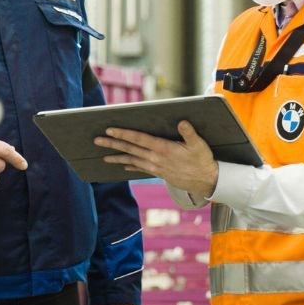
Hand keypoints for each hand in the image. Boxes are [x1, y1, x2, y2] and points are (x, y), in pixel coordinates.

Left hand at [94, 121, 218, 199]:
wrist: (207, 182)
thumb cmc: (203, 160)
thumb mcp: (199, 145)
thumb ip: (189, 133)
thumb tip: (182, 122)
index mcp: (163, 149)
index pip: (139, 139)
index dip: (123, 134)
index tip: (110, 130)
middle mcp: (155, 159)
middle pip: (130, 149)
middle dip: (112, 144)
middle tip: (96, 140)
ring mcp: (155, 167)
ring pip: (131, 160)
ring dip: (117, 157)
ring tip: (103, 156)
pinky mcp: (158, 173)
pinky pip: (139, 168)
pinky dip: (129, 165)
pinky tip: (122, 164)